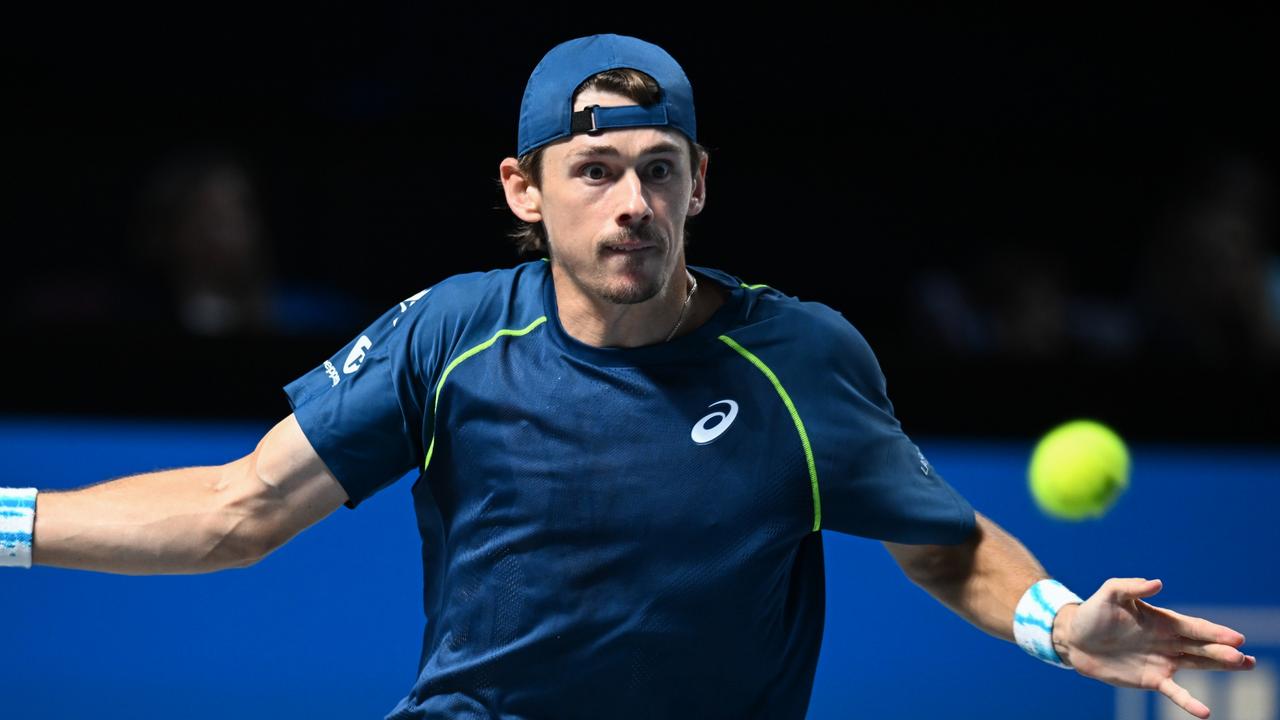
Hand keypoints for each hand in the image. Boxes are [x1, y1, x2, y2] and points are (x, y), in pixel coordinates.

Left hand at [1056, 577, 1256, 718]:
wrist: (1075, 639)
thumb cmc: (1093, 613)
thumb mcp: (1110, 594)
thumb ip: (1131, 587)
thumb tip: (1157, 583)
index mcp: (1162, 620)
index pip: (1193, 626)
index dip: (1214, 632)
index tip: (1236, 638)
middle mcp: (1168, 641)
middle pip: (1202, 647)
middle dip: (1224, 652)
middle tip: (1245, 659)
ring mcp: (1162, 661)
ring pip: (1198, 665)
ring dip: (1220, 667)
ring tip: (1245, 666)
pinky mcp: (1152, 679)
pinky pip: (1175, 691)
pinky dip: (1189, 702)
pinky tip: (1205, 712)